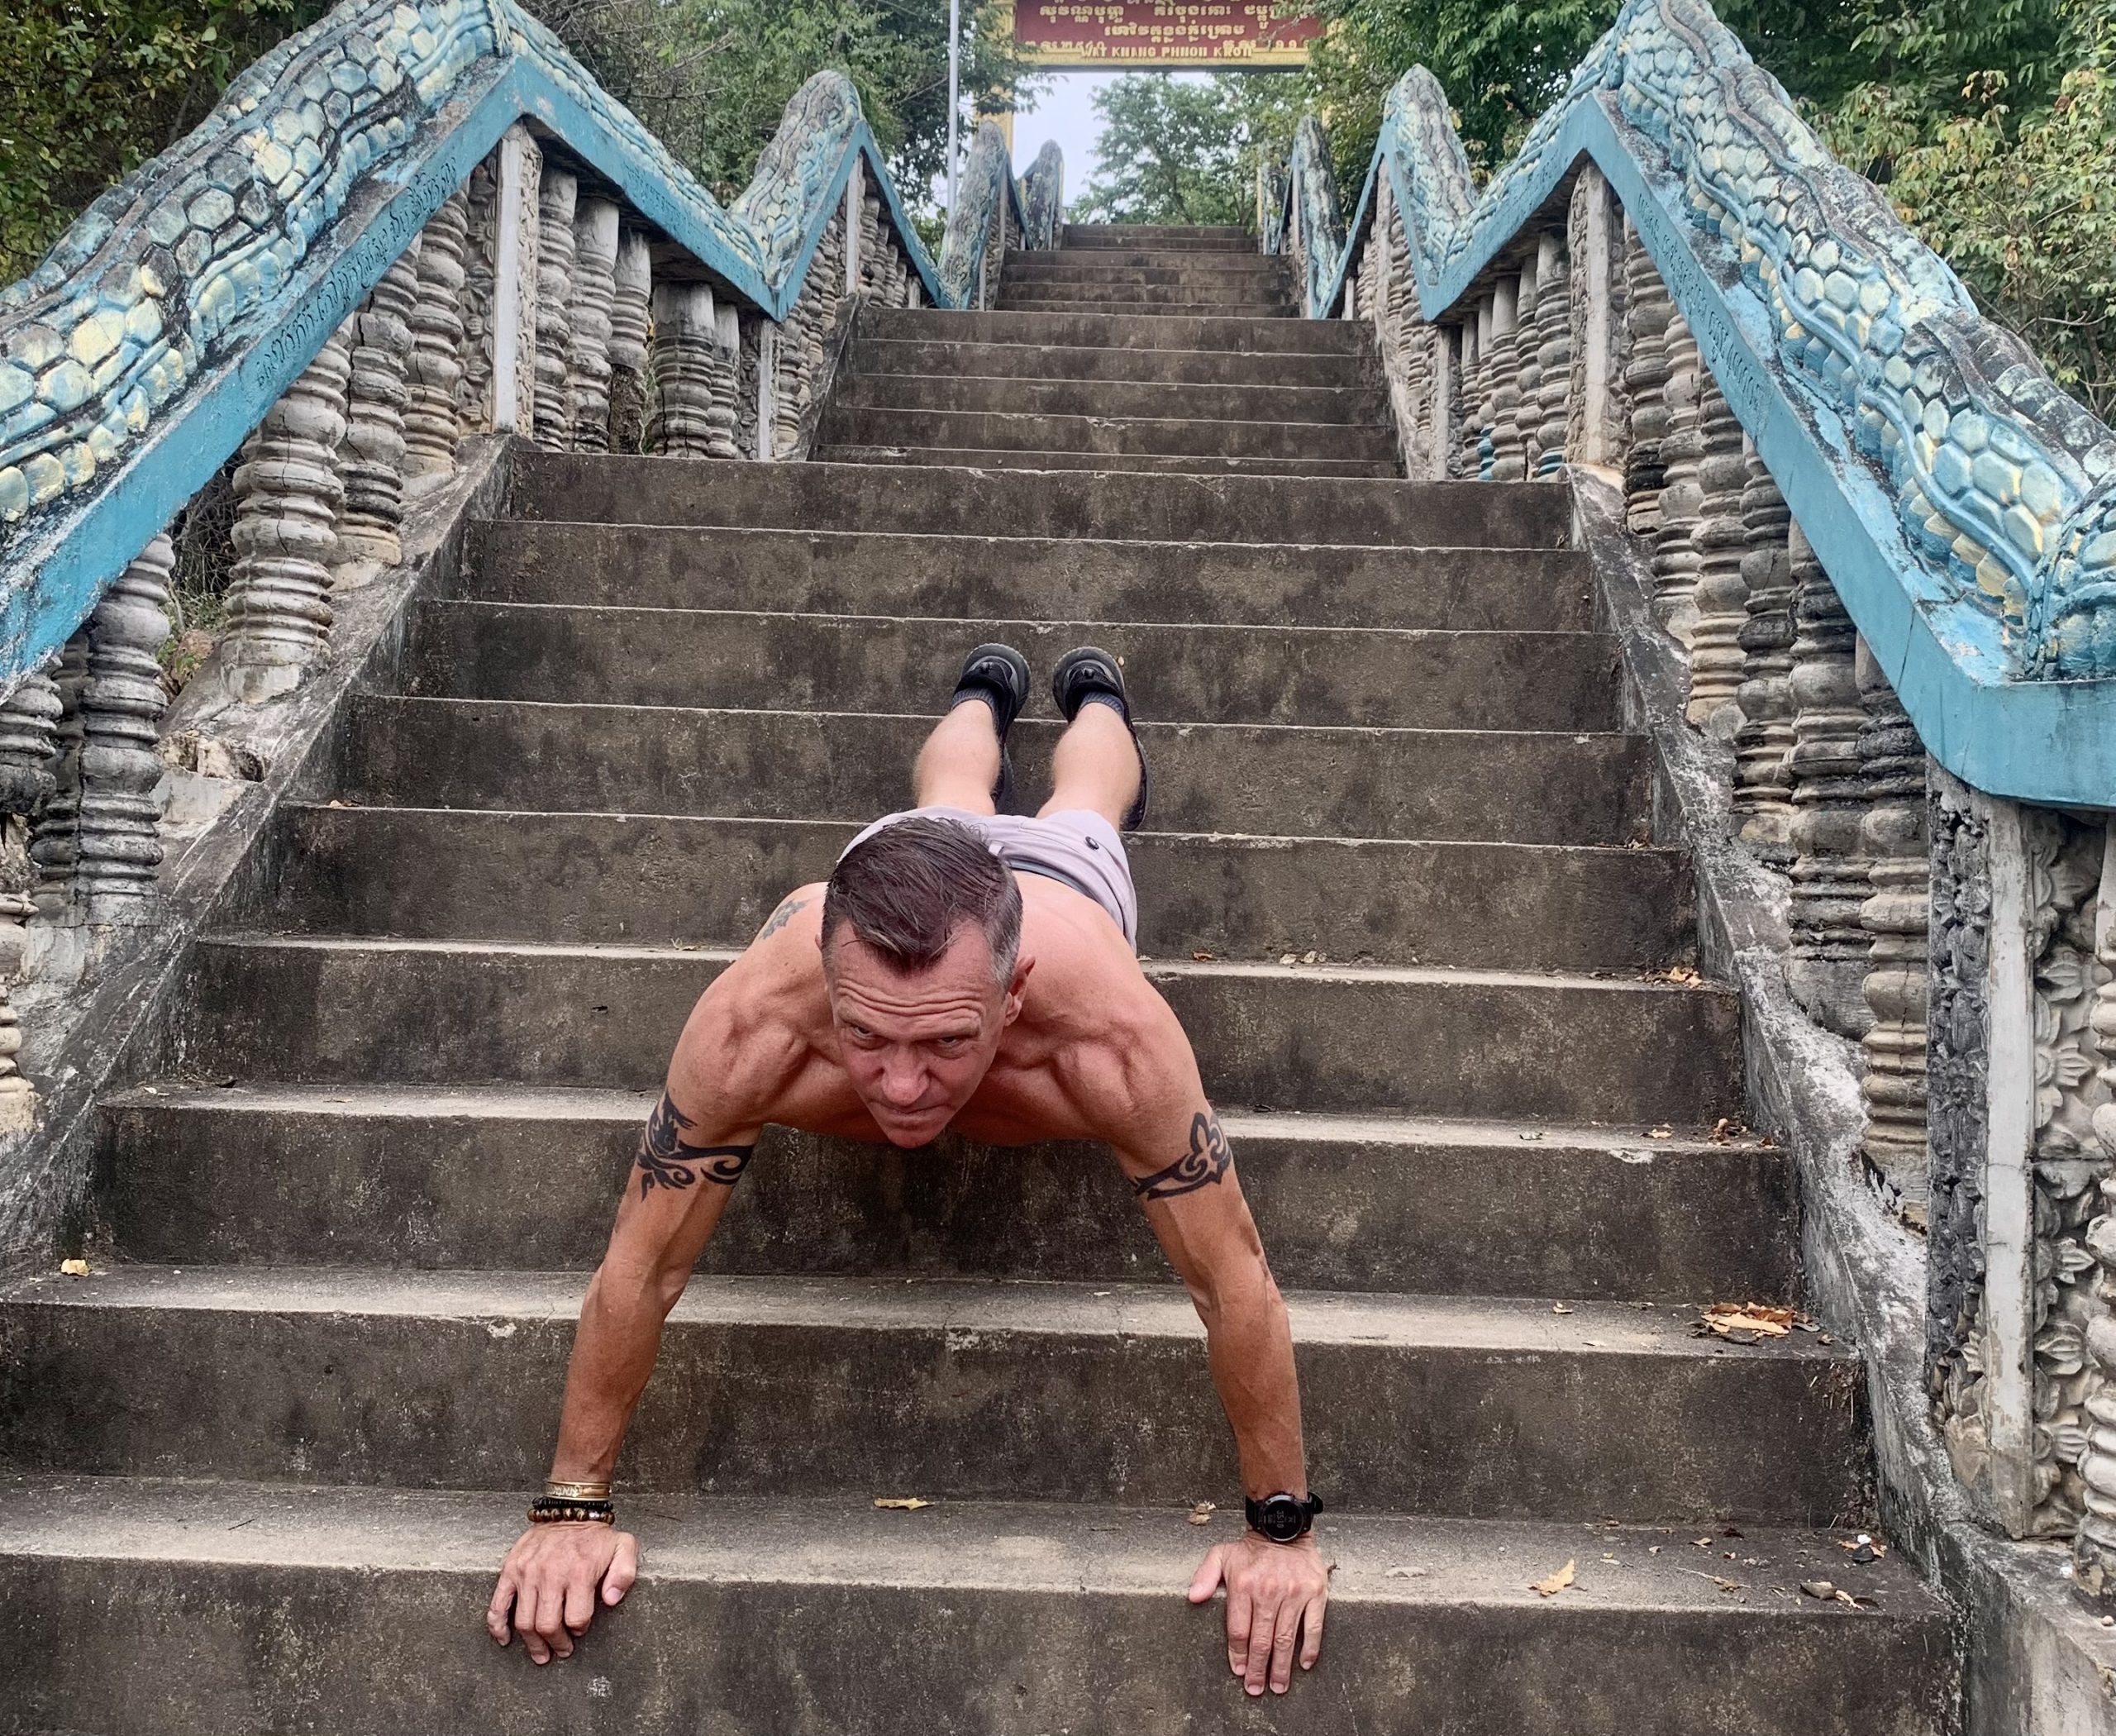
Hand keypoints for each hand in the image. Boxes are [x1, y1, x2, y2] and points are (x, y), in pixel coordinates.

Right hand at [487, 1523, 638, 1662]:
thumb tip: (611, 1600)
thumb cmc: (595, 1535)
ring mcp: (527, 1573)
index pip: (576, 1618)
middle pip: (548, 1625)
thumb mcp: (623, 1547)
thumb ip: (624, 1574)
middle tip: (561, 1650)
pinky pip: (498, 1604)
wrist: (569, 1510)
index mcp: (579, 1572)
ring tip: (540, 1653)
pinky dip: (498, 1626)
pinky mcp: (510, 1569)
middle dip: (556, 1644)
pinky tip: (505, 1639)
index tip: (580, 1632)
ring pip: (524, 1622)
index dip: (579, 1630)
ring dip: (532, 1643)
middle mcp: (550, 1574)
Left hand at [1187, 1531, 1329, 1695]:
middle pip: (1261, 1640)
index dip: (1238, 1655)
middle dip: (1258, 1669)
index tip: (1239, 1672)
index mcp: (1244, 1585)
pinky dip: (1309, 1649)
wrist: (1284, 1527)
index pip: (1238, 1630)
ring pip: (1286, 1639)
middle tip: (1256, 1689)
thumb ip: (1205, 1576)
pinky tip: (1303, 1664)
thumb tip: (1193, 1597)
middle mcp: (1268, 1591)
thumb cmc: (1251, 1549)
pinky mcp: (1315, 1593)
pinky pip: (1313, 1627)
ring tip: (1277, 1686)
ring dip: (1281, 1667)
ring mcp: (1294, 1593)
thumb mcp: (1221, 1554)